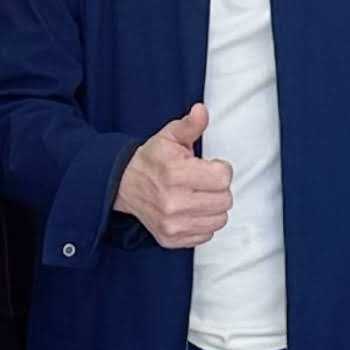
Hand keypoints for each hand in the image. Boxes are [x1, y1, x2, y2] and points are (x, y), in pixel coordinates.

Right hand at [112, 104, 228, 249]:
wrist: (125, 184)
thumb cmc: (152, 160)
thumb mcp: (170, 136)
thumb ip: (190, 125)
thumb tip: (201, 111)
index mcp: (176, 174)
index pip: (223, 178)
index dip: (221, 169)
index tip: (210, 166)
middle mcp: (173, 202)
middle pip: (224, 200)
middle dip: (218, 188)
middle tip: (203, 181)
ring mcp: (172, 224)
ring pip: (219, 219)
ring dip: (213, 207)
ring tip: (198, 195)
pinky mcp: (171, 238)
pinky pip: (206, 235)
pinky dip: (203, 223)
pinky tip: (191, 210)